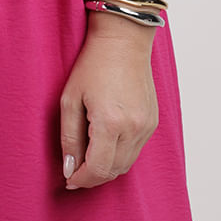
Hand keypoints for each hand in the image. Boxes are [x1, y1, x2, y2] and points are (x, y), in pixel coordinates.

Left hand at [58, 20, 157, 190]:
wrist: (123, 40)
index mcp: (110, 123)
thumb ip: (69, 138)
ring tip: (87, 159)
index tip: (68, 179)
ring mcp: (147, 126)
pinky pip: (136, 150)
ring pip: (127, 164)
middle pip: (113, 172)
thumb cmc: (93, 65)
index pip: (98, 170)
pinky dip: (120, 155)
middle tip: (74, 171)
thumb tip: (69, 169)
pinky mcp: (152, 122)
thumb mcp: (70, 99)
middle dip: (92, 177)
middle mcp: (133, 129)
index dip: (81, 180)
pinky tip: (104, 144)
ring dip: (107, 168)